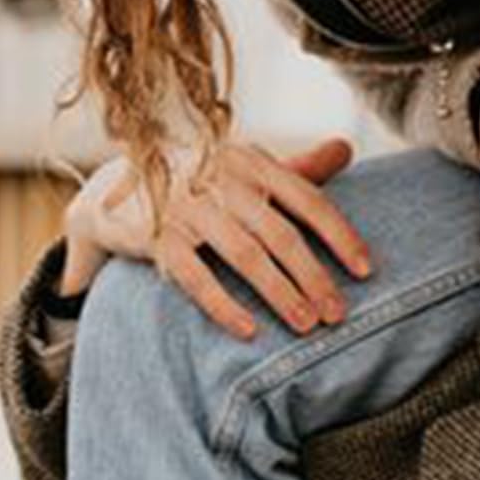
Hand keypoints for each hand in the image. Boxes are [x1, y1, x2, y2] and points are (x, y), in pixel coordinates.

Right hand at [61, 137, 371, 341]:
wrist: (114, 191)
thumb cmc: (200, 184)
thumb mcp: (245, 168)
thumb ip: (297, 168)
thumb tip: (345, 149)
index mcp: (251, 161)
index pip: (307, 198)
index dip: (340, 235)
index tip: (365, 271)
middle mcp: (221, 180)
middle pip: (281, 232)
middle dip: (314, 276)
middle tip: (339, 314)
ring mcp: (187, 207)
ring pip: (244, 254)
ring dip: (280, 292)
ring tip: (307, 325)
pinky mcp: (156, 238)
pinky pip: (195, 276)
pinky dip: (223, 304)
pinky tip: (250, 330)